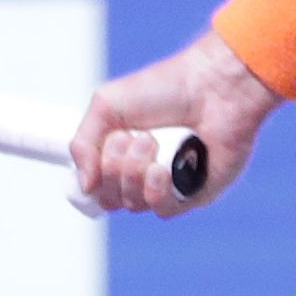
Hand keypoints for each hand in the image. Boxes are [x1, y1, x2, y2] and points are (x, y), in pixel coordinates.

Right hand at [70, 31, 279, 217]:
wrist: (212, 86)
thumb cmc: (166, 88)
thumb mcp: (107, 105)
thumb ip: (82, 145)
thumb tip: (85, 186)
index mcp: (123, 155)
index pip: (96, 187)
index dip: (93, 176)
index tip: (102, 148)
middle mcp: (144, 174)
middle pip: (110, 199)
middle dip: (112, 168)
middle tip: (130, 137)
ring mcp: (170, 186)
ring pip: (134, 205)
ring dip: (133, 173)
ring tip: (150, 142)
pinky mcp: (195, 193)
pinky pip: (163, 210)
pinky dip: (156, 189)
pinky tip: (162, 168)